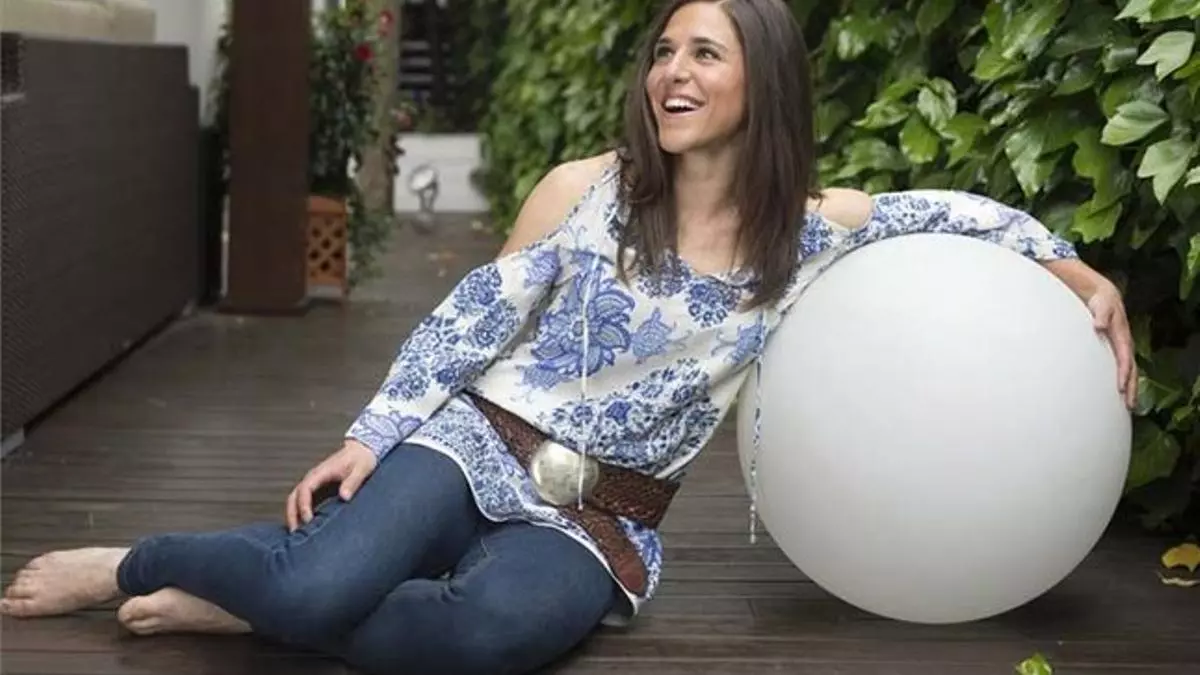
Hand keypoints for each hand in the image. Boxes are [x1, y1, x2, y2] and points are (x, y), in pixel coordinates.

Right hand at [286, 439, 378, 531]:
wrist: (362, 450)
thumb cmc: (361, 458)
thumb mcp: (361, 469)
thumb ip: (352, 482)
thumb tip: (344, 496)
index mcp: (322, 472)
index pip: (305, 488)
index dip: (304, 505)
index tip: (308, 519)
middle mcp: (314, 478)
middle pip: (294, 496)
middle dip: (292, 513)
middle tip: (295, 532)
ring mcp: (314, 483)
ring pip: (295, 499)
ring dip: (294, 515)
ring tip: (297, 534)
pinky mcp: (318, 488)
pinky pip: (304, 501)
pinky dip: (300, 512)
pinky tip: (305, 526)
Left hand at [1085, 280, 1136, 409]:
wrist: (1106, 297)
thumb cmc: (1102, 303)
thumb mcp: (1101, 306)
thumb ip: (1100, 315)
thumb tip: (1098, 325)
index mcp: (1122, 338)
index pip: (1125, 360)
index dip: (1124, 374)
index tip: (1121, 387)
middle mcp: (1125, 346)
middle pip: (1132, 371)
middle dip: (1132, 388)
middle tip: (1129, 405)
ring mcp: (1122, 349)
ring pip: (1130, 372)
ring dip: (1130, 389)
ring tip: (1128, 406)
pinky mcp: (1116, 351)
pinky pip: (1123, 369)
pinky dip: (1125, 382)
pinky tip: (1119, 394)